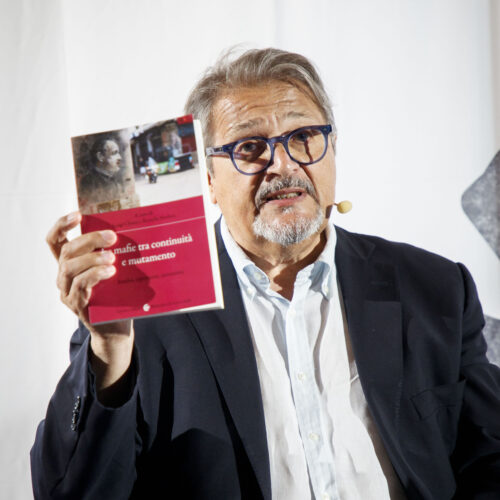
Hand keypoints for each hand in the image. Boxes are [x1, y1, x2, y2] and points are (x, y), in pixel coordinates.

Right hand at [47, 212, 133, 400]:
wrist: (116, 327)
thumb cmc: (116, 294)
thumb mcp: (111, 270)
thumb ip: (111, 253)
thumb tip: (127, 229)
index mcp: (70, 264)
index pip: (55, 241)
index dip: (62, 225)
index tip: (78, 214)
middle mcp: (63, 276)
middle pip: (67, 251)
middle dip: (89, 239)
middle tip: (111, 236)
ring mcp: (67, 291)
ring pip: (71, 268)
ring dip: (92, 258)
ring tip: (111, 256)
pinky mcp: (76, 305)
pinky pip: (81, 285)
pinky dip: (95, 275)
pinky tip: (110, 271)